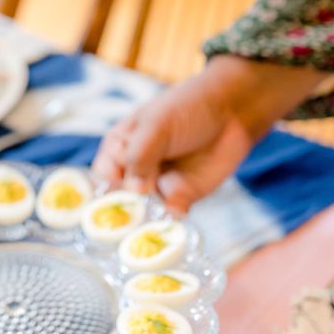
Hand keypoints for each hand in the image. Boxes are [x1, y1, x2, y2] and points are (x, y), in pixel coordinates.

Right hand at [93, 55, 325, 213]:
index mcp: (119, 148)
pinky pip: (169, 218)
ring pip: (143, 214)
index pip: (102, 178)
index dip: (104, 192)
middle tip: (134, 220)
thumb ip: (140, 156)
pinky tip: (172, 222)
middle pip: (120, 201)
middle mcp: (134, 170)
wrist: (232, 110)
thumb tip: (133, 191)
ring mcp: (157, 186)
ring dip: (144, 224)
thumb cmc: (188, 106)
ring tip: (150, 228)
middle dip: (124, 214)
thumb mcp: (157, 125)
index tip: (112, 205)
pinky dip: (168, 225)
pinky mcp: (181, 198)